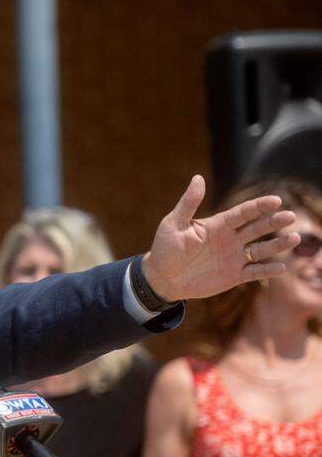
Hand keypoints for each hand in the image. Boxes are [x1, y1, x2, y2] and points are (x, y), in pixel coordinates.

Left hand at [141, 175, 298, 301]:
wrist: (162, 278)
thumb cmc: (165, 249)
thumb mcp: (173, 224)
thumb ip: (188, 204)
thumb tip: (198, 178)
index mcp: (218, 224)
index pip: (243, 213)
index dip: (259, 207)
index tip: (276, 200)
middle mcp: (231, 239)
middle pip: (257, 228)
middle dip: (274, 222)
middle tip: (291, 216)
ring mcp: (234, 257)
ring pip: (261, 250)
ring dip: (278, 245)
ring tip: (295, 238)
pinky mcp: (234, 276)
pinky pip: (255, 272)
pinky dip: (268, 270)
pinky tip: (282, 267)